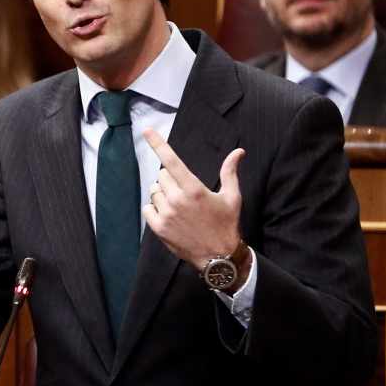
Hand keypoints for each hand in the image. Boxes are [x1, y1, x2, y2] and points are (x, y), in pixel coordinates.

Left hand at [141, 128, 244, 271]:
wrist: (218, 255)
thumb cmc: (226, 224)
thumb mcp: (232, 197)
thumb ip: (230, 172)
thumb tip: (238, 152)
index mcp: (194, 189)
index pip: (172, 161)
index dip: (158, 144)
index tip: (146, 130)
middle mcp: (177, 199)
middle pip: (162, 176)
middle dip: (171, 180)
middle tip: (185, 193)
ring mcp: (166, 214)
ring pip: (154, 192)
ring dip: (163, 195)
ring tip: (179, 206)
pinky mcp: (158, 228)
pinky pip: (148, 208)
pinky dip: (155, 209)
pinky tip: (170, 216)